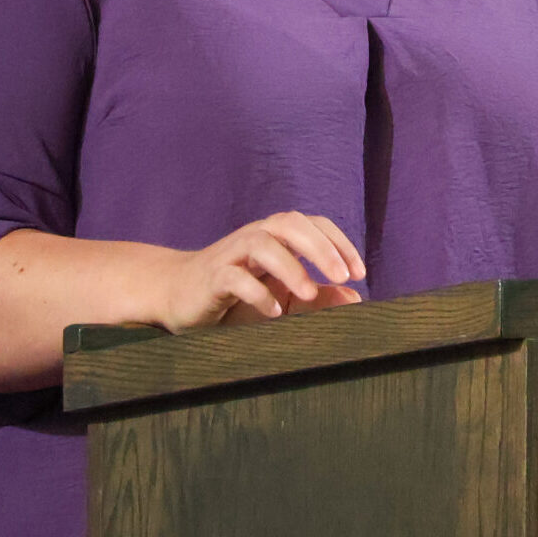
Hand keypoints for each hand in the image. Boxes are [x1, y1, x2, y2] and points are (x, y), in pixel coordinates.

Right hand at [152, 212, 365, 329]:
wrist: (178, 297)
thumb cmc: (237, 295)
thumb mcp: (284, 296)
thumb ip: (318, 296)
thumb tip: (354, 297)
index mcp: (276, 235)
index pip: (314, 224)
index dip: (339, 243)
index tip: (359, 273)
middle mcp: (255, 236)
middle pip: (290, 224)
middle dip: (320, 248)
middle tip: (342, 276)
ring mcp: (231, 254)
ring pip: (262, 245)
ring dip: (290, 268)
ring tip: (309, 293)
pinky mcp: (210, 278)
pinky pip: (234, 278)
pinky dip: (257, 294)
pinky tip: (274, 312)